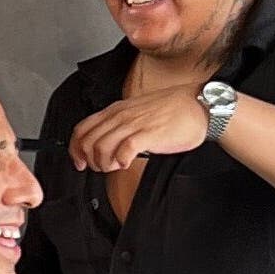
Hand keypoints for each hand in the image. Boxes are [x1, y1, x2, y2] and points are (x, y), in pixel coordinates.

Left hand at [70, 87, 209, 171]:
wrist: (199, 106)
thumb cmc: (173, 110)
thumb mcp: (138, 111)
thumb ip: (120, 124)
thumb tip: (106, 142)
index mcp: (116, 110)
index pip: (82, 129)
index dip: (75, 149)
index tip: (79, 162)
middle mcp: (121, 116)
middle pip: (88, 141)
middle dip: (89, 160)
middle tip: (101, 168)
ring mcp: (134, 124)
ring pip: (101, 147)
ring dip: (103, 163)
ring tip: (115, 166)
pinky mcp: (148, 134)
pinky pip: (123, 150)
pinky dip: (120, 161)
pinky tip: (127, 163)